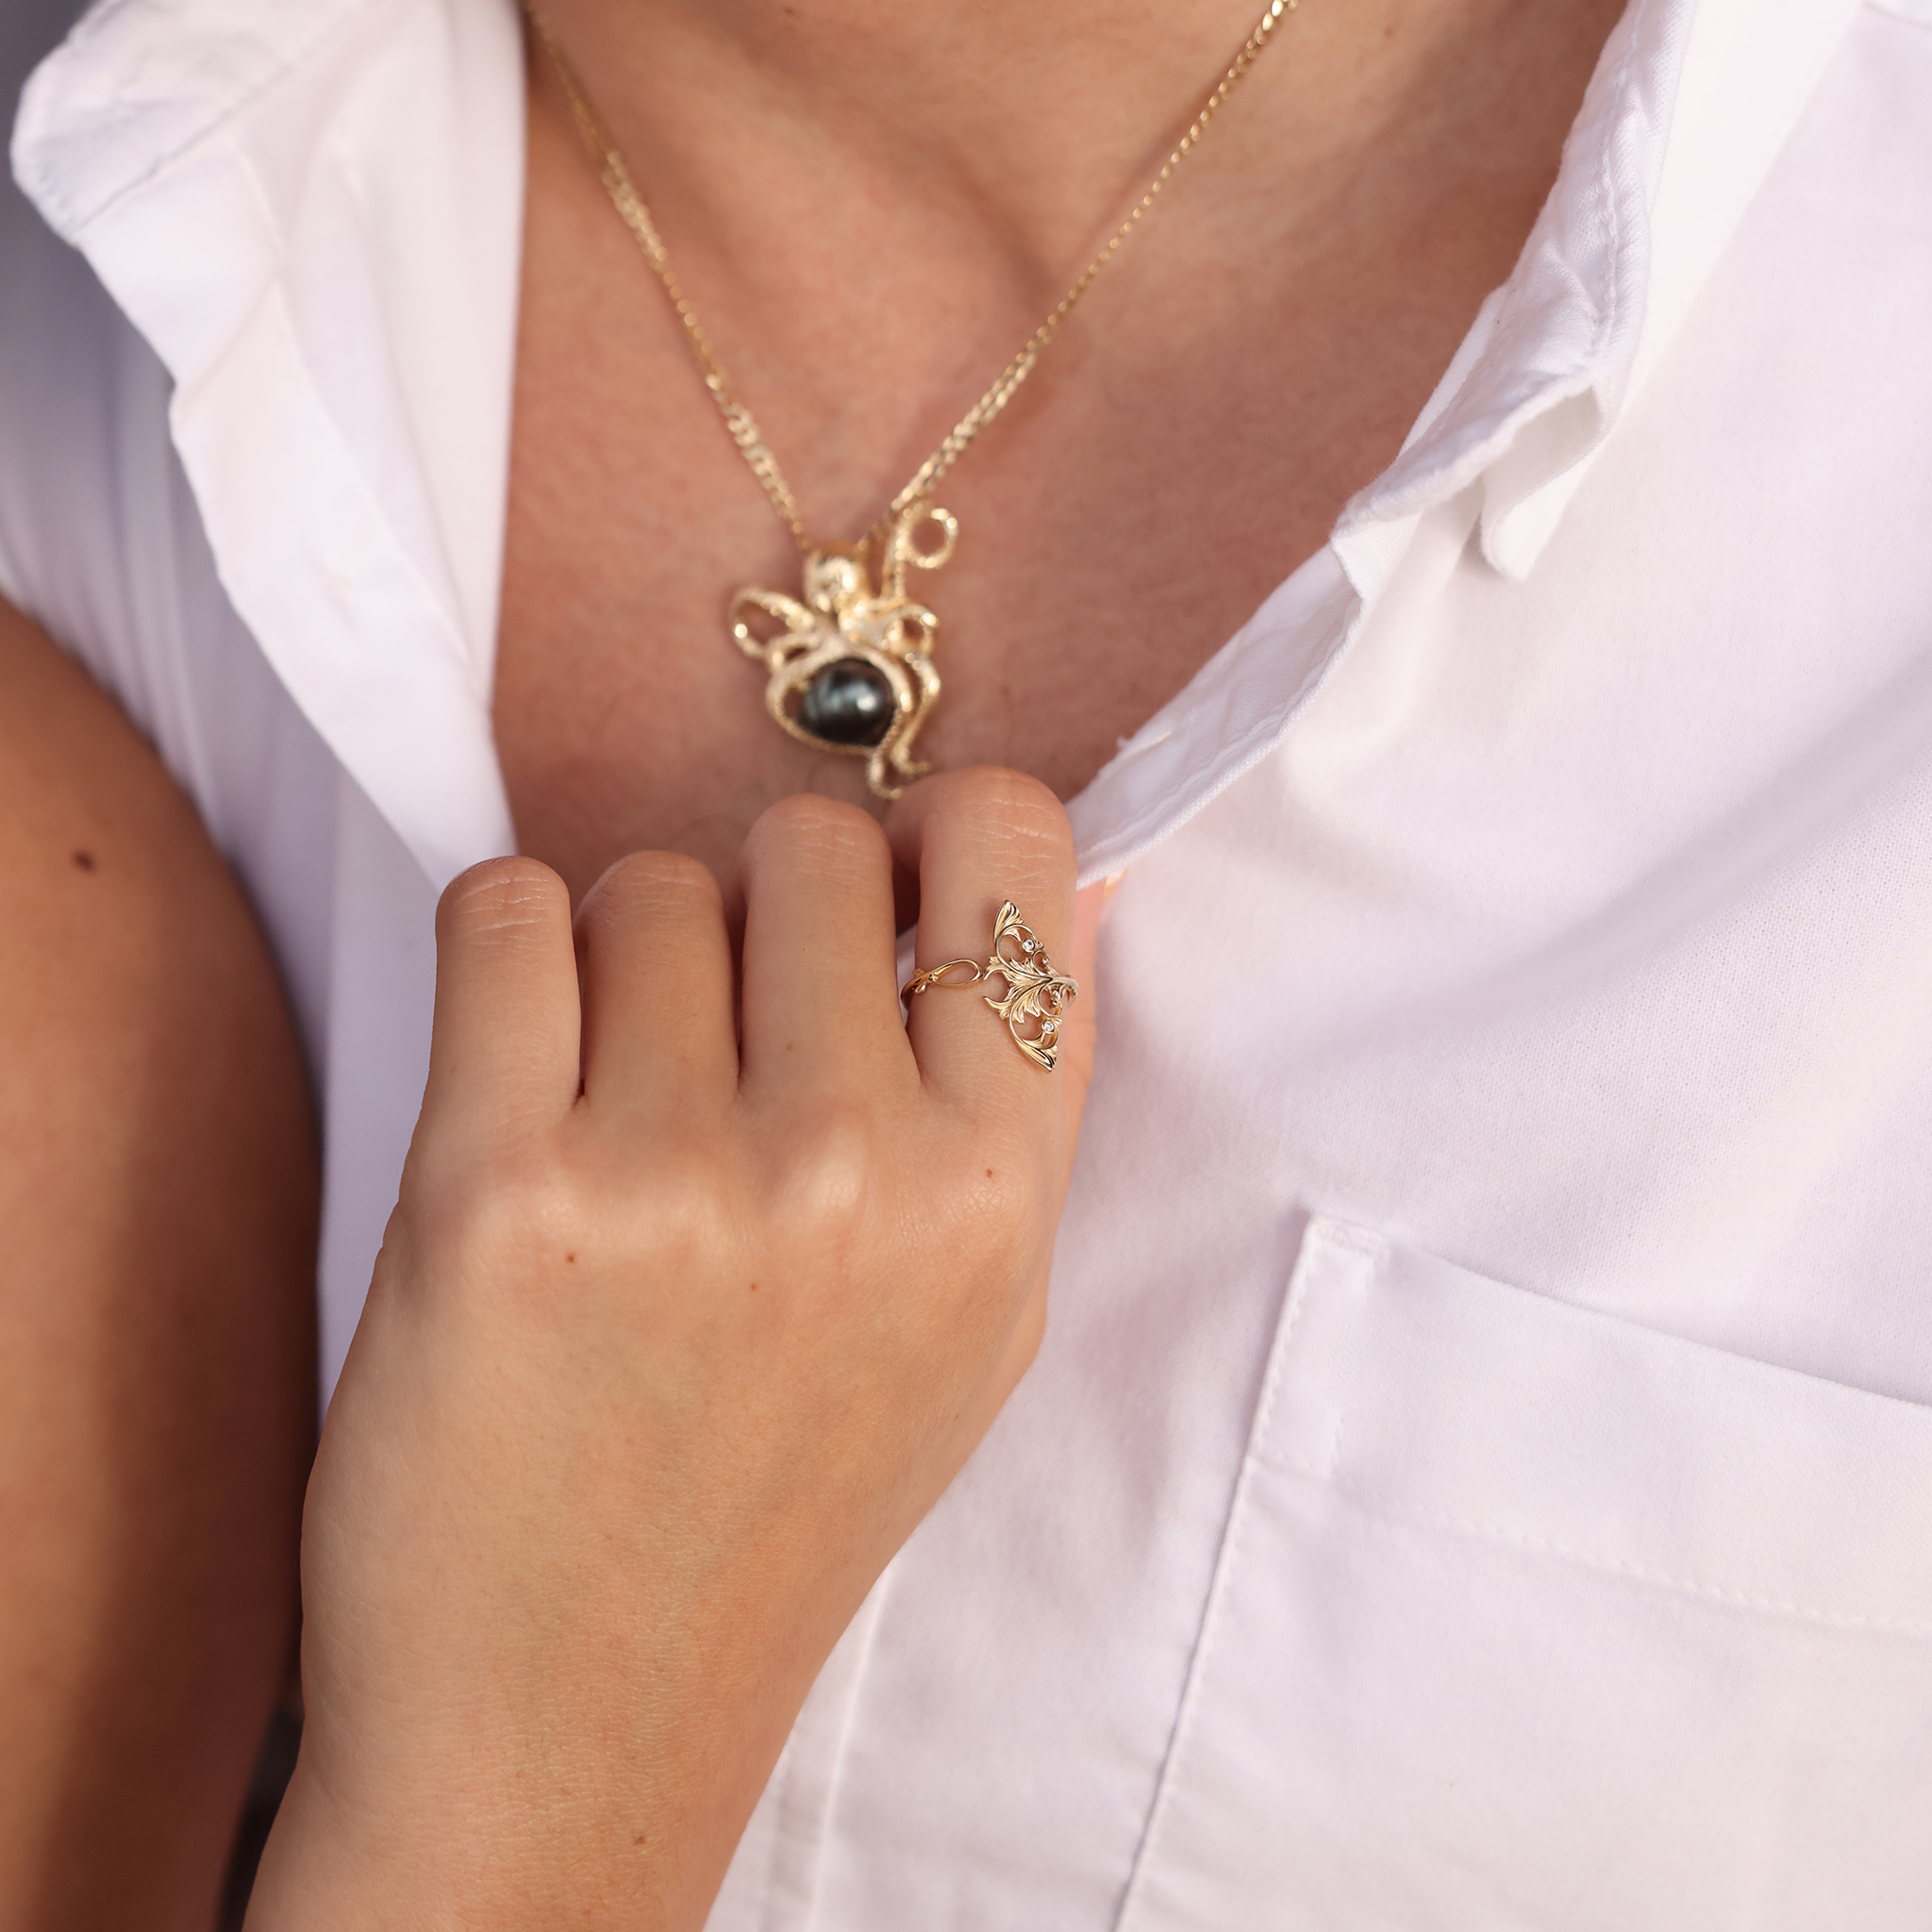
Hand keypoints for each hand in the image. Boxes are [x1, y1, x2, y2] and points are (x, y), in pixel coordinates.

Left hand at [247, 767, 1099, 1929]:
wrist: (574, 1717)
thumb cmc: (780, 1500)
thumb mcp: (977, 1321)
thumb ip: (1016, 1099)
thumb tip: (1060, 879)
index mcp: (1001, 1197)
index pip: (1012, 846)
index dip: (936, 834)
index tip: (881, 891)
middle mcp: (860, 1173)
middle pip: (810, 841)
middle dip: (764, 909)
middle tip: (727, 1034)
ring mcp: (678, 1177)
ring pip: (648, 883)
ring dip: (625, 962)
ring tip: (619, 1107)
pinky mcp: (494, 1187)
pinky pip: (504, 912)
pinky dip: (509, 959)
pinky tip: (521, 1070)